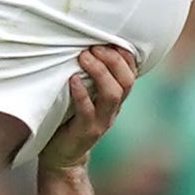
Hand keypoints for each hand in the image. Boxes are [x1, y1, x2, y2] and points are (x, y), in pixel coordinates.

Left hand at [35, 43, 141, 176]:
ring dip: (100, 72)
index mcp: (116, 97)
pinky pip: (87, 111)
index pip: (131, 72)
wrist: (63, 156)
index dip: (124, 54)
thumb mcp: (85, 94)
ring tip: (84, 57)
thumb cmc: (70, 118)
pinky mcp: (86, 132)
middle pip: (126, 81)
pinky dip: (81, 93)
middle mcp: (113, 108)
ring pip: (113, 95)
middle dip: (113, 60)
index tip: (107, 38)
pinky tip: (72, 79)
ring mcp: (101, 121)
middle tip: (93, 47)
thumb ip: (89, 76)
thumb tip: (81, 43)